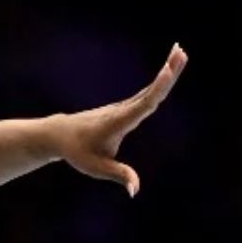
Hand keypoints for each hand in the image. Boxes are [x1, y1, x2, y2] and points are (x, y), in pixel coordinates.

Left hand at [50, 43, 187, 196]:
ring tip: (180, 51)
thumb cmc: (78, 152)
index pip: (143, 104)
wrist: (60, 135)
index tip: (167, 70)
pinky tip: (169, 70)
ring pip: (149, 88)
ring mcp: (124, 107)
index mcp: (119, 122)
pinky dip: (159, 81)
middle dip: (167, 72)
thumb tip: (135, 191)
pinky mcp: (125, 108)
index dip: (157, 88)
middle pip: (150, 90)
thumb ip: (118, 175)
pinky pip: (146, 92)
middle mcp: (122, 110)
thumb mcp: (96, 168)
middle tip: (181, 51)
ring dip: (166, 70)